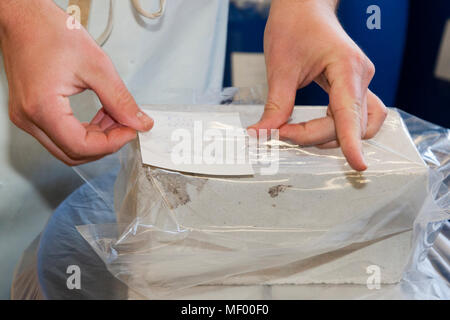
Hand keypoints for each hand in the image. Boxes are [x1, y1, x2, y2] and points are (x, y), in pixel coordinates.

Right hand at [0, 0, 152, 165]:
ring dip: (96, 139)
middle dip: (105, 144)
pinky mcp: (30, 113)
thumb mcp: (96, 66)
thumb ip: (119, 99)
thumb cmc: (50, 32)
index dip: (111, 144)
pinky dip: (84, 131)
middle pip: (73, 153)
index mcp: (42, 108)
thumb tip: (139, 122)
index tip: (131, 130)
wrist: (24, 17)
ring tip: (115, 117)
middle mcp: (28, 118)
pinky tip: (101, 116)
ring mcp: (26, 117)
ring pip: (67, 147)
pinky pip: (60, 135)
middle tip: (126, 126)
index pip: (80, 146)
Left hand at [249, 0, 386, 170]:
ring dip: (333, 136)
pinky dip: (336, 128)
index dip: (352, 142)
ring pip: (358, 124)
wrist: (303, 6)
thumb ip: (276, 106)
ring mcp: (360, 82)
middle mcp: (360, 76)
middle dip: (315, 135)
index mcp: (347, 68)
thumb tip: (262, 135)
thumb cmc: (294, 25)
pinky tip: (314, 129)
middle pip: (350, 123)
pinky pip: (354, 116)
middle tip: (280, 133)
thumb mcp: (280, 67)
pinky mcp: (353, 86)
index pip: (350, 113)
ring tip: (298, 134)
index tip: (357, 165)